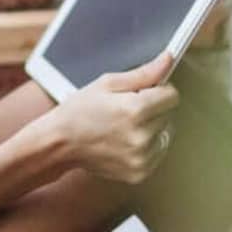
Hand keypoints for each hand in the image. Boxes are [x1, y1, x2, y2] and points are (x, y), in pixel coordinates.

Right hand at [38, 52, 178, 183]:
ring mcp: (141, 157)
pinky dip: (146, 147)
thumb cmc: (79, 111)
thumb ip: (143, 73)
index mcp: (135, 110)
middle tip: (125, 111)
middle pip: (168, 115)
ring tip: (123, 128)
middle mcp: (141, 136)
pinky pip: (157, 153)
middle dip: (152, 110)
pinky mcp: (139, 172)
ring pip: (164, 134)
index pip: (172, 96)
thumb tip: (168, 59)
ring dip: (151, 129)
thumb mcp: (107, 84)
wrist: (59, 143)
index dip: (159, 91)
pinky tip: (124, 142)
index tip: (143, 93)